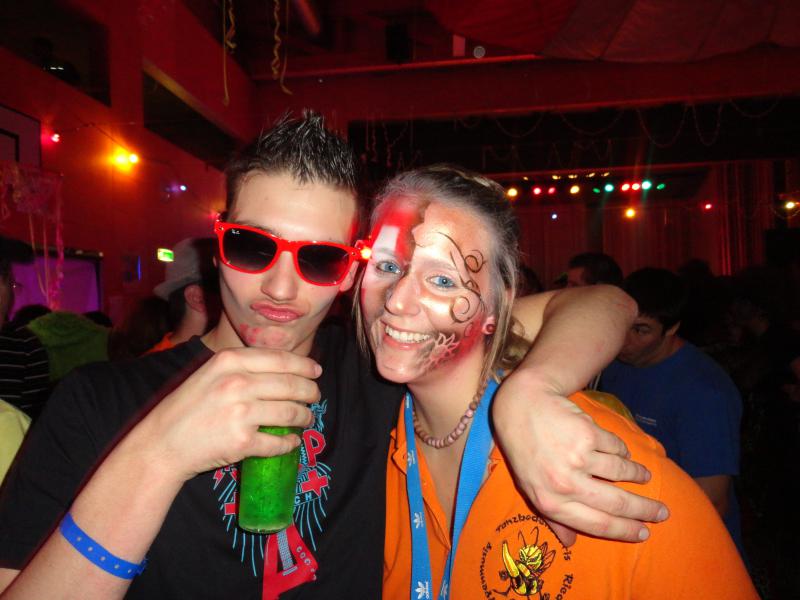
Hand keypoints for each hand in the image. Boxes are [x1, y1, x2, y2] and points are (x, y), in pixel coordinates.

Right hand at [135, 347, 319, 481]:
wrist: (161, 444)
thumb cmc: (186, 407)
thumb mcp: (209, 374)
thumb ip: (242, 367)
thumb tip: (283, 368)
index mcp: (230, 361)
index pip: (281, 359)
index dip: (305, 366)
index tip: (316, 372)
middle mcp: (237, 383)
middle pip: (291, 384)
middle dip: (310, 391)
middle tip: (315, 397)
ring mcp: (241, 413)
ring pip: (291, 412)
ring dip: (305, 417)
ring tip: (307, 419)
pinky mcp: (243, 442)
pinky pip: (279, 442)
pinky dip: (290, 443)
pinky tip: (292, 442)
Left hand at [492, 377, 668, 544]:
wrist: (520, 408)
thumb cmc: (525, 452)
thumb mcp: (530, 489)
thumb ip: (552, 517)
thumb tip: (570, 544)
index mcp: (551, 502)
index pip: (597, 524)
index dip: (625, 531)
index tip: (645, 533)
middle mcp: (564, 484)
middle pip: (617, 504)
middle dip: (645, 510)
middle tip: (663, 512)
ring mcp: (577, 458)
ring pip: (622, 473)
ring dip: (638, 476)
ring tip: (645, 477)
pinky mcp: (587, 434)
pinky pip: (617, 448)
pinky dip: (622, 451)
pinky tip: (621, 452)